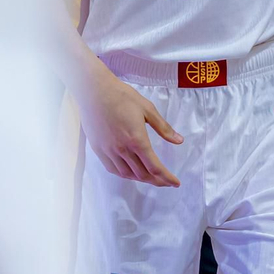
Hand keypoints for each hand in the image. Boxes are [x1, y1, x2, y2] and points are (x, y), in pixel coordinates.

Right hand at [74, 63, 182, 186]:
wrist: (94, 91)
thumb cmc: (122, 96)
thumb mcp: (147, 109)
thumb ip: (163, 128)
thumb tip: (179, 141)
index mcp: (137, 140)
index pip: (155, 167)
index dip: (166, 178)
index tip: (175, 183)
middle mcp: (122, 149)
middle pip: (142, 174)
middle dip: (157, 180)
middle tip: (165, 181)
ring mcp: (108, 151)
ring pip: (127, 174)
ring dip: (141, 179)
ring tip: (150, 177)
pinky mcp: (98, 149)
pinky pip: (113, 169)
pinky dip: (124, 174)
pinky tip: (130, 172)